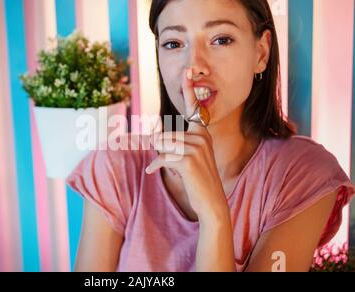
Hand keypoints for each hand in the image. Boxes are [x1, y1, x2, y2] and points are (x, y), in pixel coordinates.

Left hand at [146, 68, 227, 219]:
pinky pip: (161, 158)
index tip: (188, 71)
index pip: (193, 108)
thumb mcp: (187, 157)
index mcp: (202, 133)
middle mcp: (201, 136)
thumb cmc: (197, 179)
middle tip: (174, 164)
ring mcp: (196, 147)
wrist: (212, 202)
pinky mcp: (188, 160)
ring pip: (161, 146)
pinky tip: (154, 172)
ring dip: (160, 159)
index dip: (189, 89)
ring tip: (173, 169)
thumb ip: (173, 143)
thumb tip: (152, 135)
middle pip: (164, 135)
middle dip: (161, 150)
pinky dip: (155, 166)